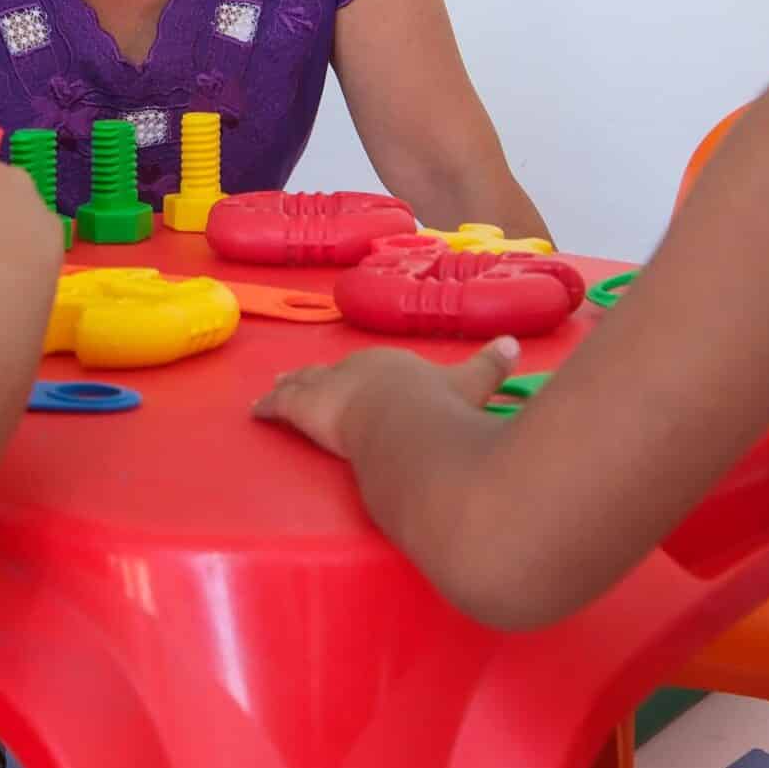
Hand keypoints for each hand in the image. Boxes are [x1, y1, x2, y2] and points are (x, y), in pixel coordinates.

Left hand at [253, 337, 517, 456]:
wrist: (409, 426)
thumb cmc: (440, 409)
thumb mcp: (471, 385)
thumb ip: (491, 364)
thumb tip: (513, 342)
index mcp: (392, 365)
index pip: (368, 368)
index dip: (357, 374)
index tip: (349, 376)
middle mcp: (357, 369)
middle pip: (330, 371)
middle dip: (316, 376)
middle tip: (299, 378)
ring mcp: (329, 388)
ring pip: (301, 384)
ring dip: (288, 387)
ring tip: (273, 389)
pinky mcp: (307, 411)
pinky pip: (282, 407)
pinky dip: (268, 408)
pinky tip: (255, 413)